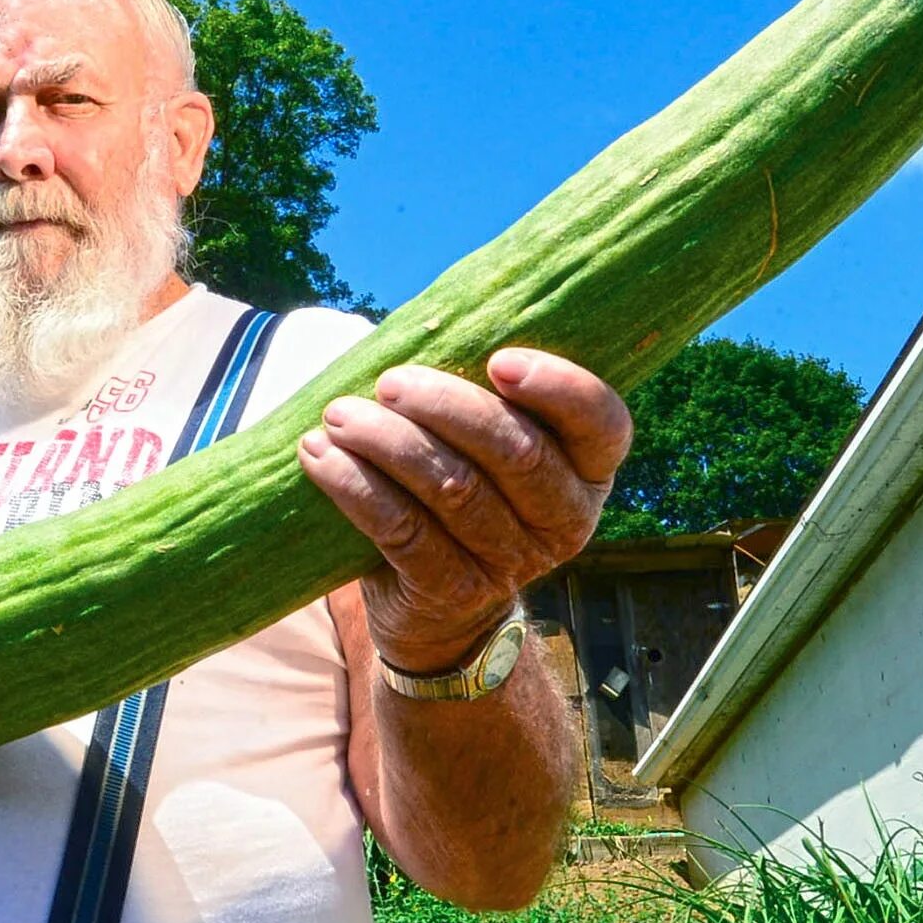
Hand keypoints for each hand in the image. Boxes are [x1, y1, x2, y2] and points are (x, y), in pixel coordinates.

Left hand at [298, 348, 631, 671]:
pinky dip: (356, 488)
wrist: (437, 605)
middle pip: (518, 453)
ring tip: (339, 414)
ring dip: (388, 443)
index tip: (500, 360)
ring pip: (453, 490)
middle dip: (447, 407)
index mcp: (588, 469)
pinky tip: (320, 456)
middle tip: (390, 381)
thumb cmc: (461, 485)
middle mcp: (565, 519)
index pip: (602, 422)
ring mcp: (512, 561)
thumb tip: (429, 317)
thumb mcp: (488, 444)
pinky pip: (403, 532)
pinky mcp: (453, 590)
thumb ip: (482, 391)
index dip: (559, 388)